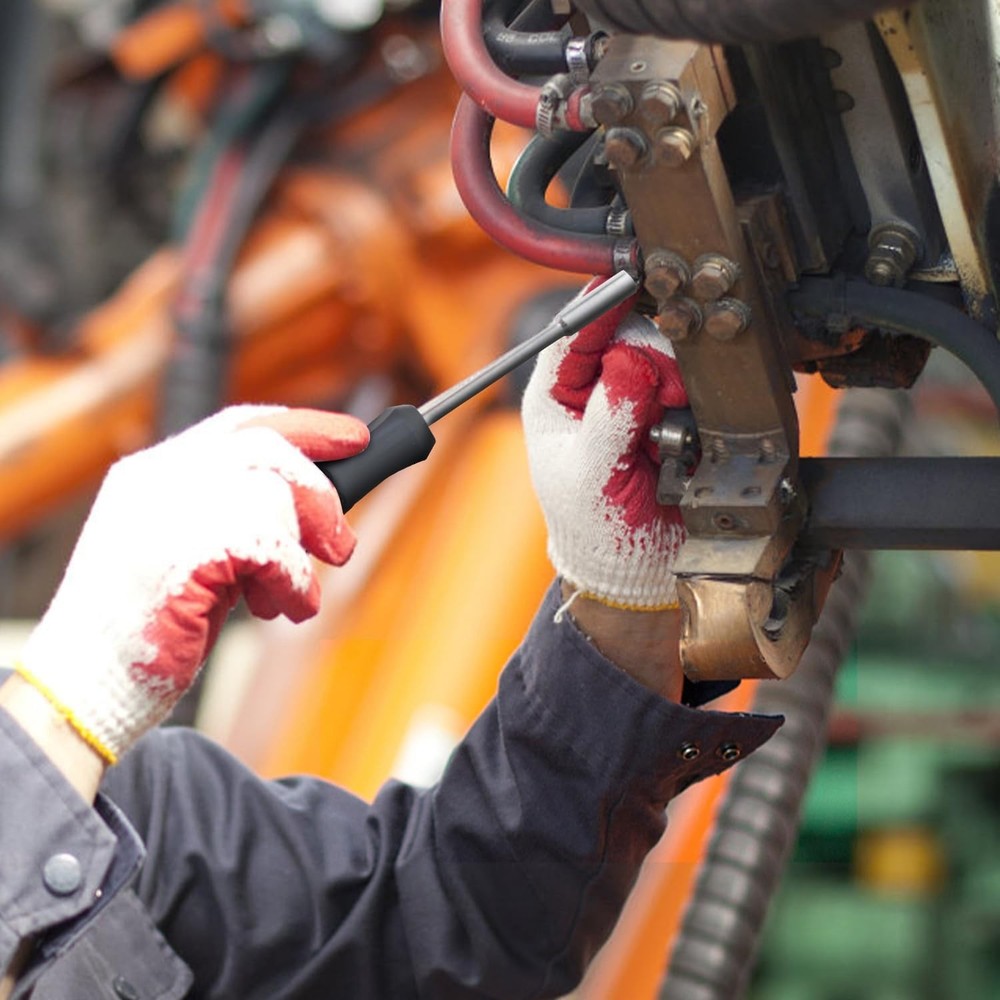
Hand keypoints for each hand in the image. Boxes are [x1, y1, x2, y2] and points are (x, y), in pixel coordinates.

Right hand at [18, 405, 367, 762]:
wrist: (85, 686)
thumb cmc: (141, 626)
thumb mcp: (186, 551)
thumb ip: (232, 518)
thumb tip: (312, 508)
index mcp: (153, 474)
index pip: (240, 425)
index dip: (304, 427)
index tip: (352, 436)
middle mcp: (158, 480)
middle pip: (268, 449)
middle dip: (320, 492)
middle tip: (340, 544)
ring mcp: (167, 513)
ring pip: (275, 499)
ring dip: (301, 557)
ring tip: (287, 597)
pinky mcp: (186, 556)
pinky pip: (274, 551)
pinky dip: (294, 584)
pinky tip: (281, 609)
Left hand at [522, 278, 687, 610]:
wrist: (639, 570)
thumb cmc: (595, 529)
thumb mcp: (591, 476)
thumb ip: (610, 419)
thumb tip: (631, 362)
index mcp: (556, 398)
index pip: (570, 336)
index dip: (598, 308)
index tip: (628, 284)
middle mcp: (594, 391)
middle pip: (626, 336)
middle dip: (651, 357)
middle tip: (664, 396)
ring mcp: (634, 401)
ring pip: (664, 357)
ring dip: (676, 383)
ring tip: (671, 428)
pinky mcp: (671, 415)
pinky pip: (691, 387)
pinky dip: (697, 401)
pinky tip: (690, 431)